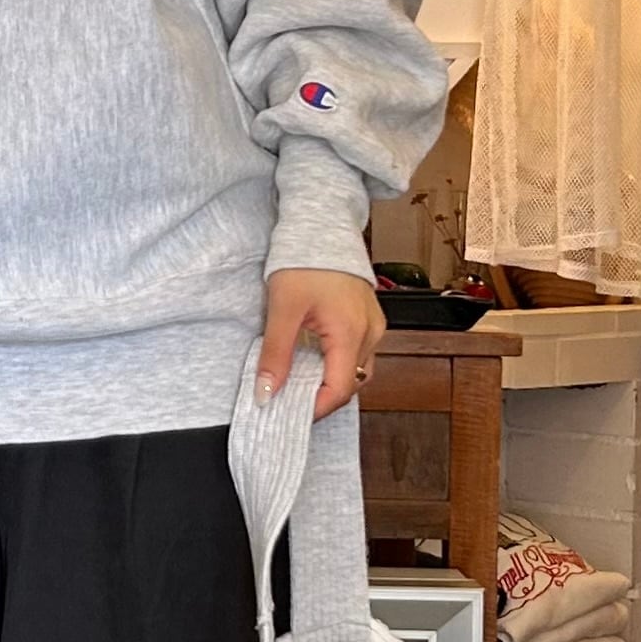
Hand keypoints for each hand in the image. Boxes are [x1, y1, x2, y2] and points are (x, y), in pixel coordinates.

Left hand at [259, 269, 384, 418]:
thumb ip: (275, 354)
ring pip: (357, 371)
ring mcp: (373, 326)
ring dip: (330, 381)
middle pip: (351, 384)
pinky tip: (314, 361)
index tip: (288, 414)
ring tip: (299, 382)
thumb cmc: (304, 260)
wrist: (322, 226)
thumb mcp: (282, 309)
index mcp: (351, 333)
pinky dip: (336, 364)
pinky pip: (358, 353)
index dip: (315, 409)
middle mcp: (370, 333)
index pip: (339, 390)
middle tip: (289, 401)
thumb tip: (267, 392)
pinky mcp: (369, 319)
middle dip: (321, 398)